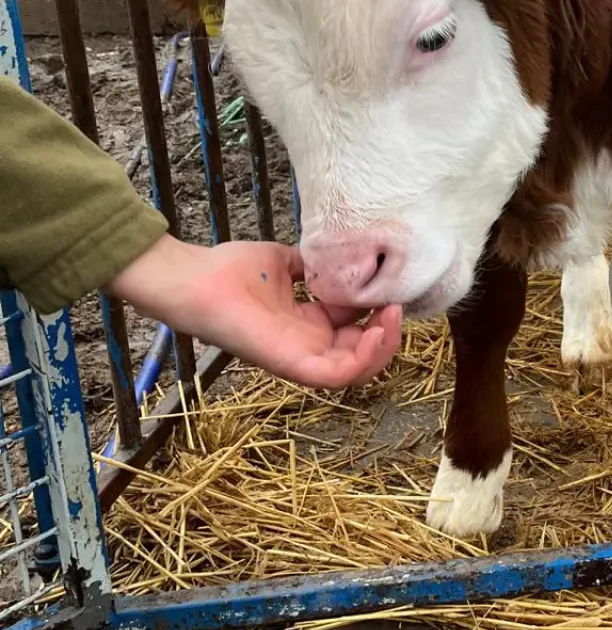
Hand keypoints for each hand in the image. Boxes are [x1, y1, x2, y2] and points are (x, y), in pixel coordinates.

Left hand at [108, 235, 401, 388]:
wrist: (196, 279)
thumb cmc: (230, 270)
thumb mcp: (286, 262)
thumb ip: (316, 265)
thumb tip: (343, 254)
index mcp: (307, 326)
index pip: (356, 331)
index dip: (378, 313)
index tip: (389, 286)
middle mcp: (307, 347)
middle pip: (362, 356)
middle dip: (388, 333)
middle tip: (396, 304)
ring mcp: (299, 358)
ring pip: (356, 372)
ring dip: (382, 348)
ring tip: (391, 316)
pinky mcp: (290, 364)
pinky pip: (336, 375)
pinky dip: (363, 358)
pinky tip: (374, 330)